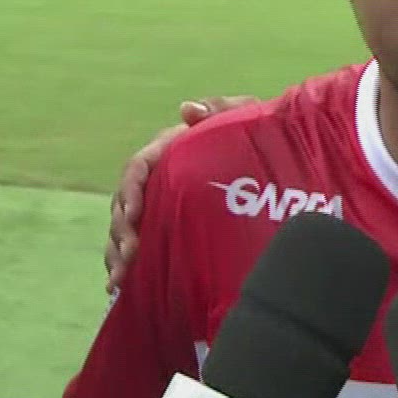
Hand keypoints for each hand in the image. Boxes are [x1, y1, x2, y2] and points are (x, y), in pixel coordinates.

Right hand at [104, 96, 259, 291]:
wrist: (280, 170)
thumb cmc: (261, 138)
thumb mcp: (248, 118)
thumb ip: (222, 109)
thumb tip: (185, 109)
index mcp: (171, 151)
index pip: (139, 167)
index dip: (131, 190)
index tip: (135, 215)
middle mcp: (159, 180)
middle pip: (125, 203)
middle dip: (121, 232)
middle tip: (129, 258)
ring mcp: (161, 207)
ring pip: (125, 230)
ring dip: (117, 254)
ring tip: (119, 281)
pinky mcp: (166, 230)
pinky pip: (138, 248)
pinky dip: (126, 266)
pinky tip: (121, 288)